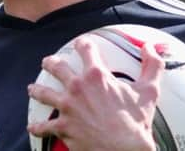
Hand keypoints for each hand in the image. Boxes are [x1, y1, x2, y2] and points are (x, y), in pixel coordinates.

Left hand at [27, 37, 164, 150]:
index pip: (86, 50)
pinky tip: (33, 127)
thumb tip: (151, 47)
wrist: (124, 150)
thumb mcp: (149, 90)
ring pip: (44, 93)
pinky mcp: (63, 127)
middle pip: (58, 67)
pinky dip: (37, 127)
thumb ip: (152, 65)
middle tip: (48, 62)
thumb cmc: (136, 122)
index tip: (81, 43)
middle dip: (51, 62)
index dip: (83, 44)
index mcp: (97, 75)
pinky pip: (44, 126)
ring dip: (37, 90)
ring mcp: (68, 108)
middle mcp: (78, 87)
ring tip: (32, 88)